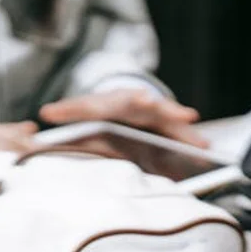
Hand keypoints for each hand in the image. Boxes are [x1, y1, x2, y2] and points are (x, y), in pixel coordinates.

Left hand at [39, 89, 207, 148]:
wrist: (122, 102)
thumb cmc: (101, 109)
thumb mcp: (84, 108)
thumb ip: (68, 111)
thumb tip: (45, 113)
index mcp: (118, 100)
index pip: (124, 99)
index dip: (136, 100)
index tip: (144, 100)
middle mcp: (141, 104)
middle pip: (154, 107)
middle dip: (166, 109)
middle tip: (179, 114)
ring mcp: (157, 115)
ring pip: (172, 120)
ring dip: (184, 127)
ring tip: (198, 137)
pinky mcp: (168, 126)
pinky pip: (181, 135)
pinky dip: (192, 141)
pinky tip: (205, 151)